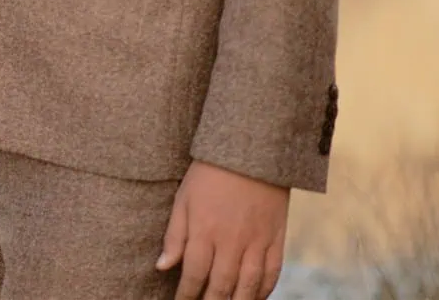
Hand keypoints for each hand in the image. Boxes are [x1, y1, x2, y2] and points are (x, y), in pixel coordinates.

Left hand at [159, 160, 289, 298]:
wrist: (251, 153)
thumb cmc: (209, 175)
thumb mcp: (183, 199)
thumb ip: (174, 235)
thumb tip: (162, 266)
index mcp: (205, 230)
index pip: (193, 274)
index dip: (186, 294)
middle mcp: (231, 240)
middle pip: (220, 285)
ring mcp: (257, 241)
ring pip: (247, 285)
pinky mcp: (276, 238)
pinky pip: (272, 273)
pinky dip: (263, 291)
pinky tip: (253, 298)